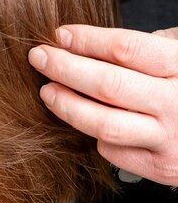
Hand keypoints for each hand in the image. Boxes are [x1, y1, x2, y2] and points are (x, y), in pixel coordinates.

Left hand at [28, 25, 177, 185]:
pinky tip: (85, 120)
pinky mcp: (161, 168)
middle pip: (109, 84)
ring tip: (46, 91)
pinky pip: (113, 151)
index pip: (127, 48)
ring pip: (104, 125)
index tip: (60, 34)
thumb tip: (92, 41)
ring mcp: (168, 139)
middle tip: (39, 57)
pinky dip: (94, 135)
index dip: (88, 40)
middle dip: (65, 68)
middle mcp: (176, 104)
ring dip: (67, 106)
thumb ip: (154, 46)